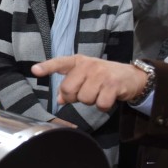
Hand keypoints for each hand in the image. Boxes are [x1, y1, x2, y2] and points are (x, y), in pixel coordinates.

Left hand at [31, 55, 148, 110]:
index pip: (60, 63)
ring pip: (84, 99)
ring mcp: (101, 74)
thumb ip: (71, 86)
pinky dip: (103, 106)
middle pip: (68, 89)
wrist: (132, 77)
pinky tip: (108, 97)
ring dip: (91, 102)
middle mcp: (88, 65)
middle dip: (75, 98)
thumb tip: (59, 99)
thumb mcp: (86, 77)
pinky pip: (99, 104)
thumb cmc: (104, 77)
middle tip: (86, 93)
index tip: (34, 71)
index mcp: (79, 62)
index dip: (47, 67)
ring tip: (100, 93)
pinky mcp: (113, 85)